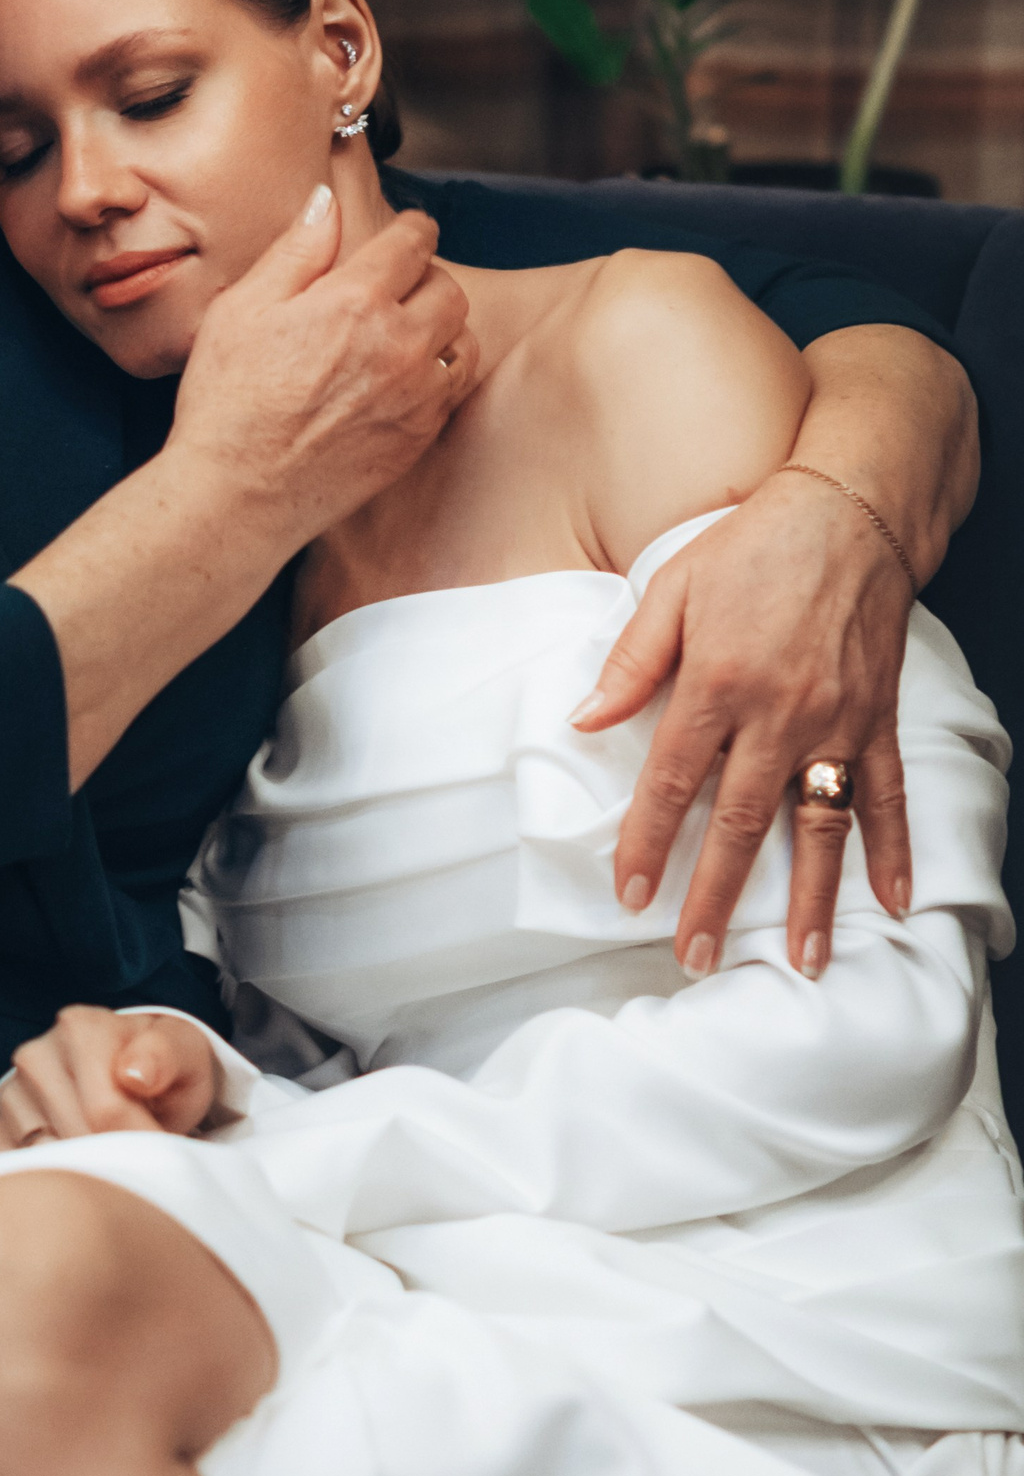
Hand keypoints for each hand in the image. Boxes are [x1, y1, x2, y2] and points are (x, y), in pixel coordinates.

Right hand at [0, 1007, 220, 1151]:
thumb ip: (167, 1058)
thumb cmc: (163, 1069)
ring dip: (88, 1173)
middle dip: (117, 1161)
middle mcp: (36, 1056)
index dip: (142, 1142)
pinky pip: (23, 1173)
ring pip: (48, 1163)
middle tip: (144, 1162)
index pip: (106, 1110)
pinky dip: (56, 1181)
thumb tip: (133, 1074)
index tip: (164, 1152)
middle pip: (76, 1139)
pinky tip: (84, 1164)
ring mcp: (12, 1095)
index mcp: (81, 1029)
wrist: (132, 1077)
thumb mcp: (185, 1054)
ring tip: (115, 1157)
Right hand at [169, 198, 477, 551]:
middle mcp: (399, 345)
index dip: (411, 229)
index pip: (414, 241)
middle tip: (396, 288)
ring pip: (462, 339)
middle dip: (425, 278)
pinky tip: (402, 379)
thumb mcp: (242, 309)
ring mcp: (416, 395)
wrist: (237, 494)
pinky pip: (453, 389)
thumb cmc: (227, 401)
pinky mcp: (418, 437)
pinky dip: (438, 374)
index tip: (406, 234)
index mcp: (355, 301)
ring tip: (404, 334)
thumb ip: (296, 250)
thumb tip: (327, 203)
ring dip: (440, 328)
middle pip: (448, 288)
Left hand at [575, 473, 914, 977]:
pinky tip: (891, 902)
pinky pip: (885, 795)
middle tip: (696, 954)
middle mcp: (778, 713)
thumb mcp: (672, 588)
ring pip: (818, 827)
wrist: (852, 513)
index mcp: (716, 683)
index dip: (646, 844)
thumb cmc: (753, 546)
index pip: (671, 782)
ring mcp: (835, 721)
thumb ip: (630, 662)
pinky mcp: (878, 717)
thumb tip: (584, 720)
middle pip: (739, 822)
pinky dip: (891, 850)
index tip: (629, 895)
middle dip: (715, 895)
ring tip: (799, 962)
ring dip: (808, 900)